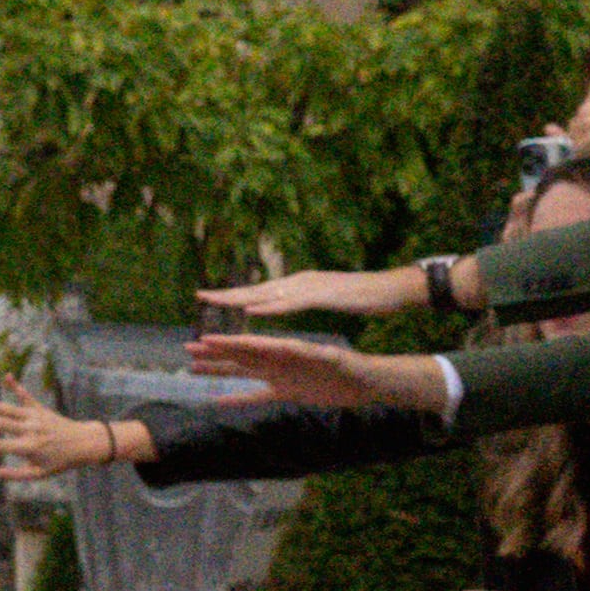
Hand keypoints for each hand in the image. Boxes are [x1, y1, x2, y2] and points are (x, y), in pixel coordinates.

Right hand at [0, 384, 136, 480]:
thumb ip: (14, 474)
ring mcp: (36, 418)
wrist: (86, 443)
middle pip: (2, 424)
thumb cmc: (60, 461)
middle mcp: (31, 430)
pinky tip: (7, 375)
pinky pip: (26, 397)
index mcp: (28, 447)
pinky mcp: (41, 409)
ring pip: (11, 410)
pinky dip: (16, 386)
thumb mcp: (39, 473)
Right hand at [179, 330, 438, 414]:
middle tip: (187, 349)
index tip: (205, 339)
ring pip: (241, 372)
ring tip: (193, 369)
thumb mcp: (333, 358)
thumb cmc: (352, 367)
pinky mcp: (285, 392)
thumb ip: (311, 353)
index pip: (252, 345)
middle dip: (213, 352)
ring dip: (218, 371)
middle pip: (239, 356)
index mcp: (286, 350)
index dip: (228, 343)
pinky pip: (256, 396)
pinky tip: (218, 400)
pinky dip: (237, 398)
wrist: (364, 382)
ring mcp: (278, 377)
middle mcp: (277, 361)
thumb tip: (291, 347)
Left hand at [192, 263, 426, 324]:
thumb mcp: (323, 299)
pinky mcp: (323, 295)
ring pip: (269, 292)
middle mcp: (299, 281)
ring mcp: (309, 286)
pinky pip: (292, 302)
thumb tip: (283, 305)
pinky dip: (271, 306)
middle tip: (199, 295)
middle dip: (227, 293)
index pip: (259, 289)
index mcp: (298, 284)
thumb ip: (300, 300)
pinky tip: (253, 309)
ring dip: (242, 297)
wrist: (390, 288)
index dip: (233, 294)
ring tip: (217, 301)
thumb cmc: (360, 296)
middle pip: (256, 288)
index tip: (207, 297)